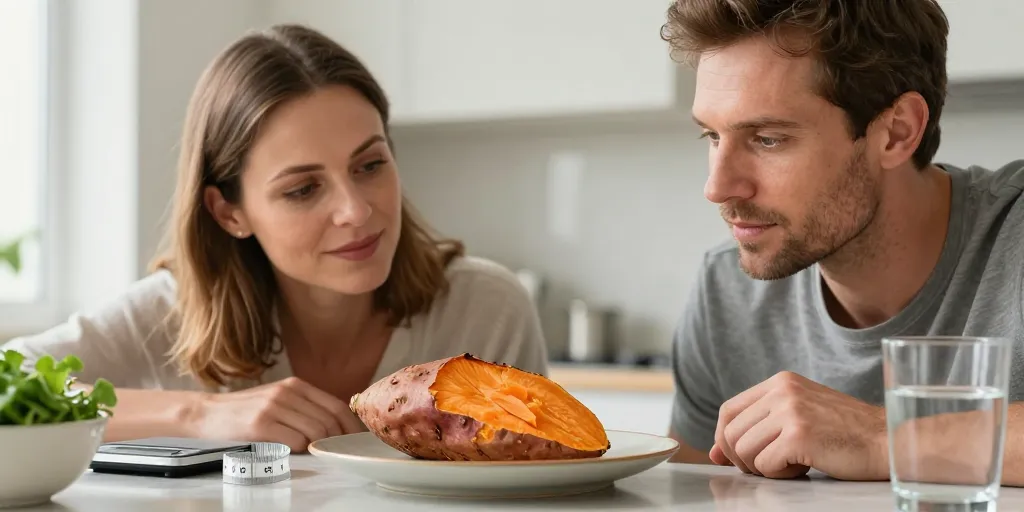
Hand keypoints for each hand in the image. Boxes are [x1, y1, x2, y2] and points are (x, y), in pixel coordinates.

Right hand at [192, 377, 364, 452]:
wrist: (206, 413)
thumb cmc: (245, 410)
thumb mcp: (278, 398)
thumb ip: (304, 406)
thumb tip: (337, 425)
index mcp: (295, 385)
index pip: (336, 406)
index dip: (350, 426)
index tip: (356, 440)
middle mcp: (287, 392)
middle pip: (329, 421)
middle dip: (336, 440)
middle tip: (333, 452)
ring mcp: (274, 407)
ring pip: (315, 432)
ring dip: (316, 446)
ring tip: (308, 451)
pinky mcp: (261, 424)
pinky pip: (295, 442)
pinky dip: (299, 450)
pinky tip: (290, 451)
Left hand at [710, 371, 887, 480]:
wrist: (888, 441)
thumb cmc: (846, 435)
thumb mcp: (798, 417)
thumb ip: (759, 427)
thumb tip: (716, 451)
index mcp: (780, 382)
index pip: (728, 410)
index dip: (723, 438)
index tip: (730, 457)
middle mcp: (782, 390)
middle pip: (729, 432)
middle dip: (741, 459)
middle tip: (768, 466)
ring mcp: (790, 410)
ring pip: (743, 450)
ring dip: (762, 467)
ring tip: (792, 464)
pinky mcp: (799, 434)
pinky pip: (764, 464)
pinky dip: (779, 474)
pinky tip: (803, 467)